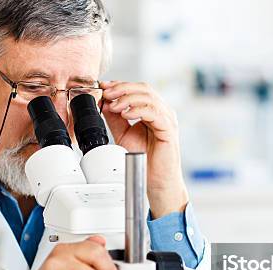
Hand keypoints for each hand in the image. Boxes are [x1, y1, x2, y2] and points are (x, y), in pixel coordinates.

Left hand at [101, 81, 188, 218]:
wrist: (156, 181)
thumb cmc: (146, 160)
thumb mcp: (124, 135)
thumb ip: (115, 119)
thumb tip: (104, 103)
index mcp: (153, 111)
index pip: (138, 90)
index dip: (120, 85)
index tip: (103, 87)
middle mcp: (162, 112)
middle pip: (144, 89)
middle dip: (122, 88)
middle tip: (106, 93)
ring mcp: (167, 119)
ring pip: (149, 97)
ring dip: (128, 98)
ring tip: (114, 105)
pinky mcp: (169, 129)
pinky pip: (154, 112)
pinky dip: (138, 109)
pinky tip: (126, 114)